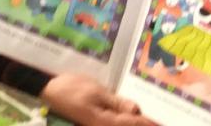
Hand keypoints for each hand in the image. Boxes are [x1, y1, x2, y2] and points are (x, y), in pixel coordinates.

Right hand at [40, 73, 157, 125]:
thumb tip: (136, 110)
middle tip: (159, 121)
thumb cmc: (71, 88)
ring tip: (148, 118)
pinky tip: (130, 113)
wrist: (48, 89)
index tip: (162, 123)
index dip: (149, 123)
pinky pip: (113, 121)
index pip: (134, 123)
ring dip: (133, 120)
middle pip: (129, 125)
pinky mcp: (96, 120)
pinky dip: (124, 118)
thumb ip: (117, 102)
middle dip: (142, 122)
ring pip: (121, 124)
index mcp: (105, 123)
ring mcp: (99, 124)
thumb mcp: (96, 92)